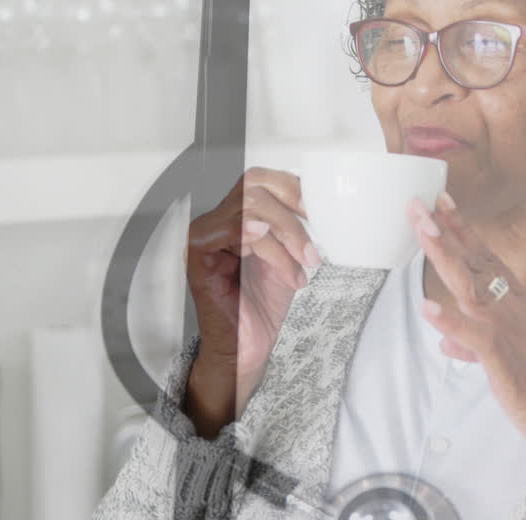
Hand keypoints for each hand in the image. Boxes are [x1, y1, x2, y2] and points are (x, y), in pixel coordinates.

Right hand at [184, 167, 320, 435]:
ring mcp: (204, 235)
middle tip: (313, 252)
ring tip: (301, 269)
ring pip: (249, 207)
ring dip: (285, 237)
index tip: (323, 213)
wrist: (245, 348)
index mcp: (239, 214)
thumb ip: (299, 228)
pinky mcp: (197, 256)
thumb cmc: (265, 305)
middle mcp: (218, 219)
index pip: (264, 178)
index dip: (296, 188)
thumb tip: (327, 204)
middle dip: (293, 214)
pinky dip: (263, 244)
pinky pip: (231, 232)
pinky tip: (282, 266)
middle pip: (255, 185)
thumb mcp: (291, 257)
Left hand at [409, 193, 525, 499]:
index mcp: (524, 307)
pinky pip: (476, 338)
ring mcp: (514, 333)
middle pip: (477, 264)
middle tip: (420, 204)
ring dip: (446, 258)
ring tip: (424, 232)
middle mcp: (519, 311)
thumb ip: (479, 347)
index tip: (443, 206)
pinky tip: (428, 308)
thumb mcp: (516, 363)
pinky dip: (452, 323)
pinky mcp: (508, 363)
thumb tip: (448, 343)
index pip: (489, 261)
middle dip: (447, 233)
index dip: (463, 233)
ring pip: (473, 289)